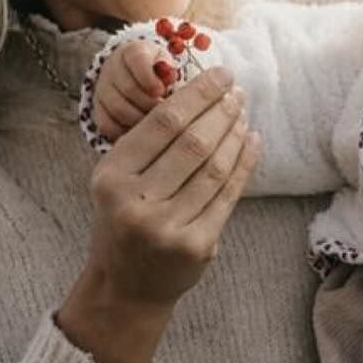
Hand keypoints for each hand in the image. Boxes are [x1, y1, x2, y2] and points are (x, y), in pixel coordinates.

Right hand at [84, 66, 260, 309]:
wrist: (126, 287)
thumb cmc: (123, 222)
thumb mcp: (117, 180)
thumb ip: (147, 144)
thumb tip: (200, 93)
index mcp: (111, 177)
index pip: (162, 122)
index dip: (198, 94)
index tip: (221, 75)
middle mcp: (135, 202)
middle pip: (192, 142)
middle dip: (221, 111)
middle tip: (237, 92)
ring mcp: (167, 228)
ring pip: (214, 168)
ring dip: (235, 135)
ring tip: (242, 114)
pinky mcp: (195, 246)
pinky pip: (227, 195)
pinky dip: (244, 164)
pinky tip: (252, 143)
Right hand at [94, 38, 168, 139]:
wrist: (138, 79)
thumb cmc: (159, 75)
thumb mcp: (167, 68)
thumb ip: (169, 76)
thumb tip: (169, 86)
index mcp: (133, 51)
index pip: (137, 60)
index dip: (149, 78)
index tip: (161, 92)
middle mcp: (112, 67)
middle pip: (128, 88)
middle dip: (150, 104)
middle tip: (165, 115)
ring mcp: (102, 88)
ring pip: (117, 109)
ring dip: (140, 120)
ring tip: (156, 126)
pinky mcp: (97, 109)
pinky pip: (107, 124)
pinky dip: (124, 132)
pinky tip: (140, 134)